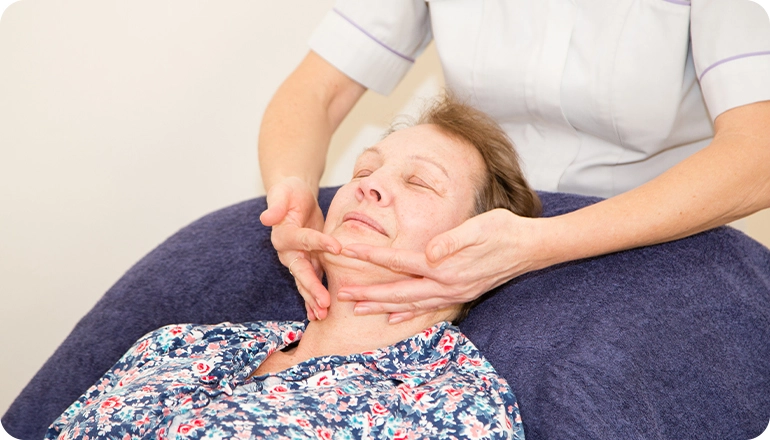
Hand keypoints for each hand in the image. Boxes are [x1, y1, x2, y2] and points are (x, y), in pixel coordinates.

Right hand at [260, 177, 340, 319]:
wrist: (294, 198)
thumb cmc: (289, 193)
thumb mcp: (283, 193)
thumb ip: (276, 205)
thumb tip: (266, 218)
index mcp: (283, 235)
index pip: (303, 239)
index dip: (319, 243)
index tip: (337, 247)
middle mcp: (288, 251)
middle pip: (301, 271)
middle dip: (312, 288)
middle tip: (324, 304)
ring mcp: (298, 259)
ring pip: (305, 281)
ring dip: (314, 299)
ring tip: (323, 315)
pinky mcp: (308, 261)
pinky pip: (312, 281)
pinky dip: (315, 297)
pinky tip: (320, 314)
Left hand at [337, 209, 547, 322]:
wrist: (532, 247)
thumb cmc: (504, 230)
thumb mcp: (479, 228)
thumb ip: (453, 241)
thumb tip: (429, 252)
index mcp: (445, 266)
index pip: (399, 262)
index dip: (371, 257)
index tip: (347, 252)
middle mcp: (446, 284)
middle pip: (399, 291)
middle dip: (369, 293)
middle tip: (342, 295)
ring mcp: (453, 292)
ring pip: (410, 303)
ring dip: (383, 305)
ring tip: (358, 308)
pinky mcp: (459, 292)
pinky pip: (427, 307)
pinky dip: (407, 313)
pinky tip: (393, 317)